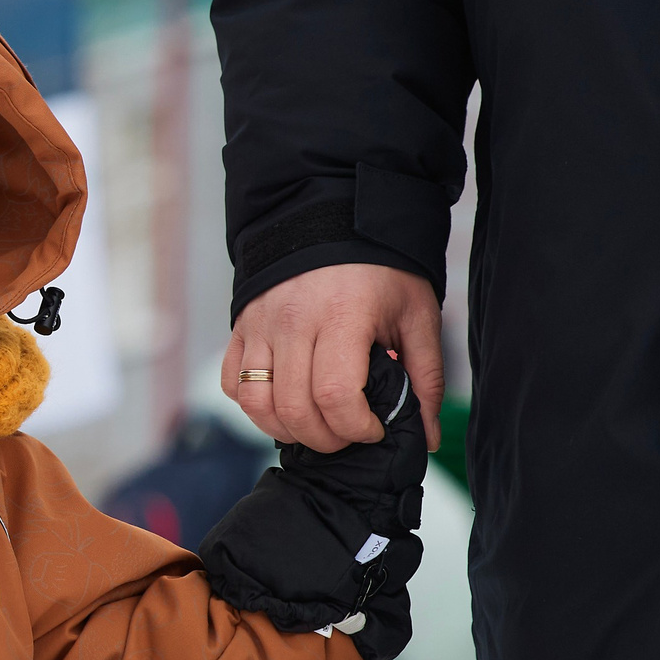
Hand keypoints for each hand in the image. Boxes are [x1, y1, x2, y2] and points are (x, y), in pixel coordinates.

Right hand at [225, 262, 441, 452]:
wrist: (332, 220)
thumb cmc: (381, 270)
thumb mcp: (417, 316)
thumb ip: (426, 378)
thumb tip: (427, 436)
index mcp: (342, 315)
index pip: (335, 395)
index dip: (356, 428)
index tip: (374, 429)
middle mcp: (293, 320)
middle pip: (295, 409)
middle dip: (326, 439)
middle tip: (348, 433)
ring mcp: (260, 324)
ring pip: (256, 403)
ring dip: (286, 430)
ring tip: (315, 425)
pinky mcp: (241, 326)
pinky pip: (232, 384)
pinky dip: (254, 405)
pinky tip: (284, 402)